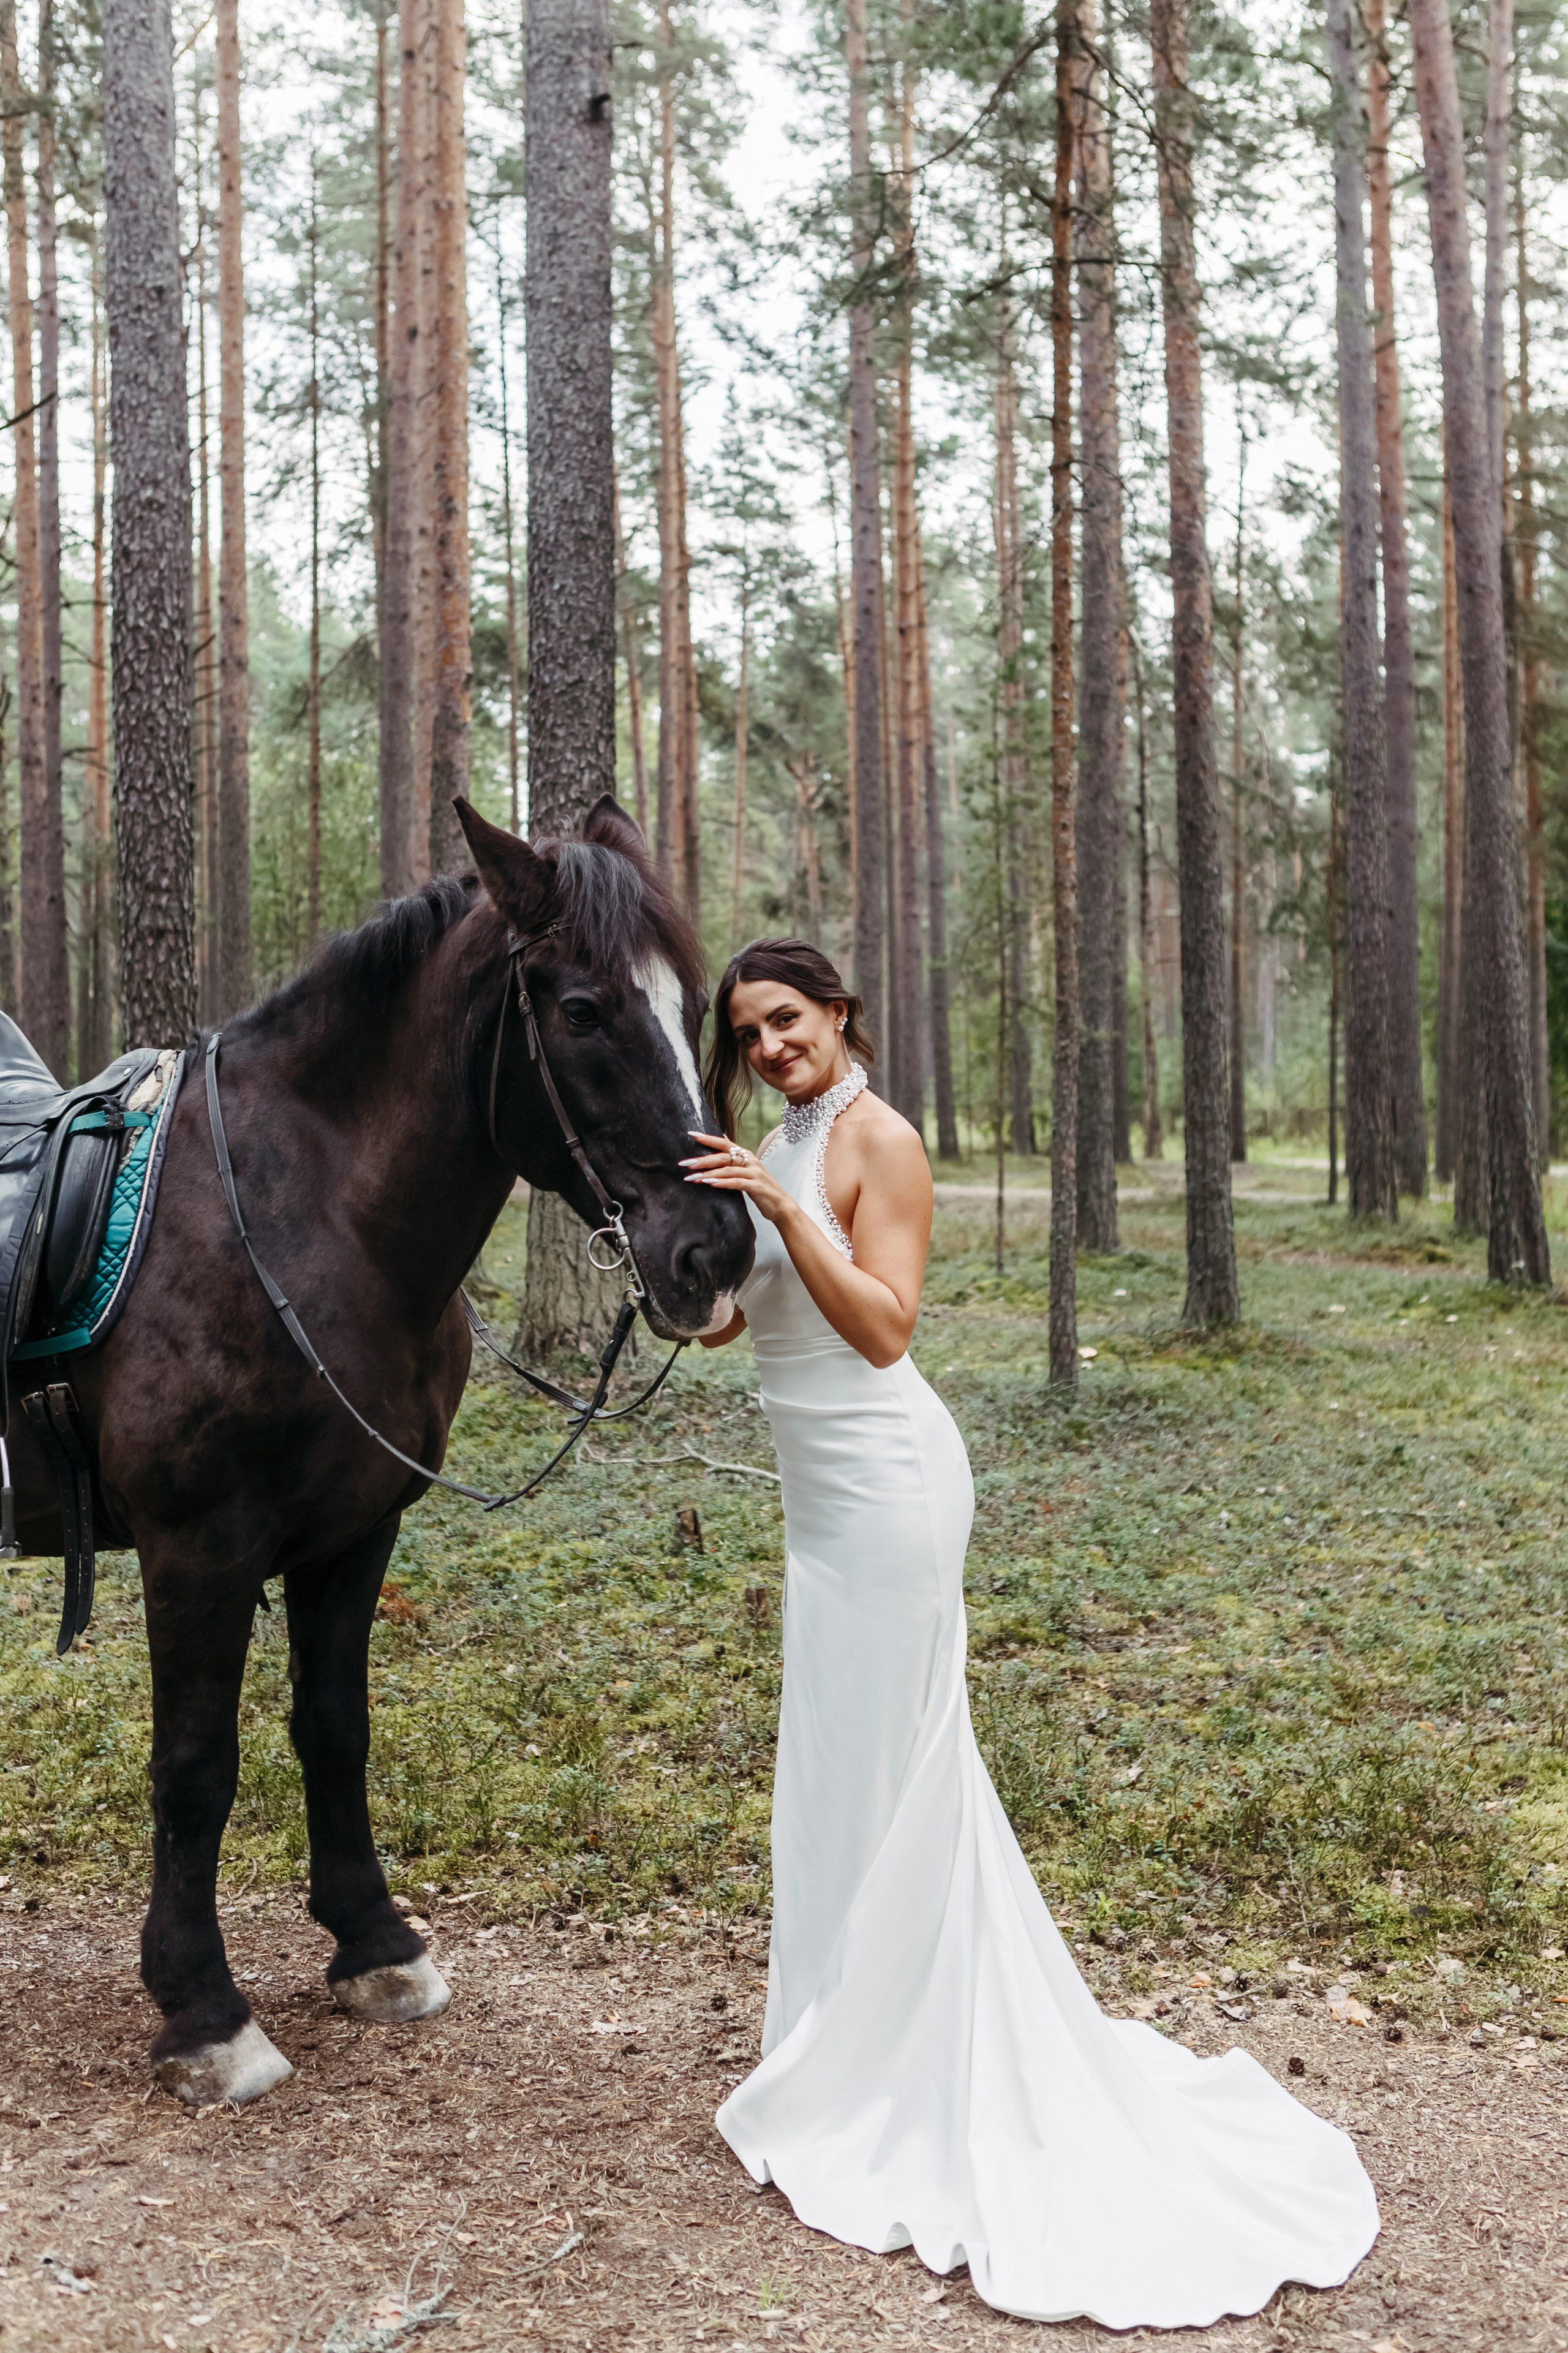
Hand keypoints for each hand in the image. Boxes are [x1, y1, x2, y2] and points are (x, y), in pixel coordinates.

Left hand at [680, 1132, 794, 1225]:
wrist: (780, 1204)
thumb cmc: (760, 1187)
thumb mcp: (746, 1170)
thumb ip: (734, 1158)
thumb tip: (722, 1140)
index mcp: (747, 1155)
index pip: (725, 1143)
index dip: (708, 1138)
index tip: (691, 1134)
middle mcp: (751, 1161)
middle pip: (723, 1156)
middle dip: (703, 1160)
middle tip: (685, 1164)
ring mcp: (754, 1173)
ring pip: (728, 1170)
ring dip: (709, 1174)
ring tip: (693, 1178)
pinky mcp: (757, 1186)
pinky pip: (737, 1183)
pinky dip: (723, 1183)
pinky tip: (711, 1185)